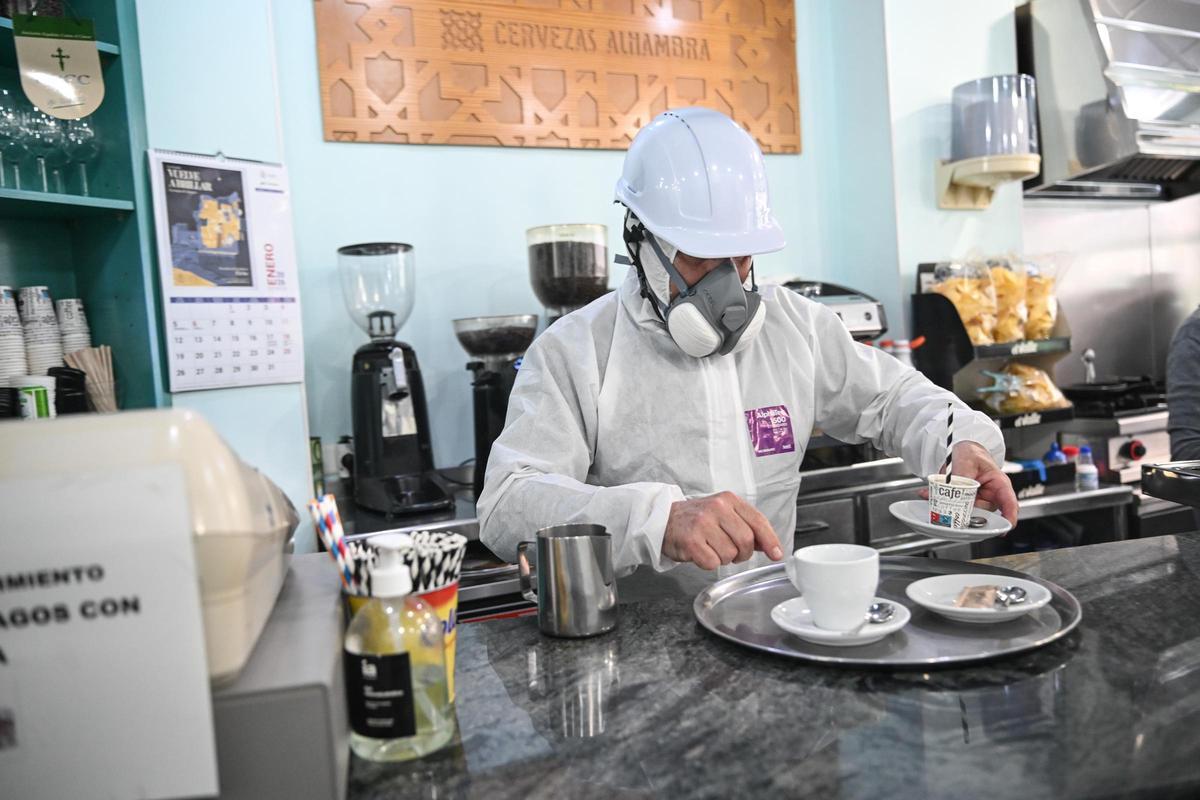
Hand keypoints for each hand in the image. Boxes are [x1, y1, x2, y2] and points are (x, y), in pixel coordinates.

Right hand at [662, 492, 783, 569]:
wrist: (663, 520)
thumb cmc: (696, 520)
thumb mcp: (723, 514)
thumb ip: (746, 526)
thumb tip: (769, 545)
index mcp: (728, 500)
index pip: (758, 521)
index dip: (770, 540)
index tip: (777, 553)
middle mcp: (717, 508)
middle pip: (746, 541)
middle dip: (743, 554)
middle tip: (732, 553)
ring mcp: (703, 524)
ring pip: (730, 554)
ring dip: (724, 558)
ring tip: (711, 549)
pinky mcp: (691, 541)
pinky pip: (712, 563)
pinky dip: (709, 563)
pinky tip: (701, 553)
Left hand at [920, 441, 1019, 524]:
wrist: (960, 451)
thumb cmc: (971, 454)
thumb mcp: (967, 462)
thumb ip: (963, 479)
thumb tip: (955, 495)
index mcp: (999, 485)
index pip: (1009, 504)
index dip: (1008, 519)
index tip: (1002, 529)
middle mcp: (989, 497)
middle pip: (981, 513)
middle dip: (965, 511)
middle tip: (952, 500)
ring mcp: (976, 502)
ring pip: (964, 512)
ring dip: (949, 505)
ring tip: (939, 490)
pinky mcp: (963, 503)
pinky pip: (950, 508)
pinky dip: (938, 502)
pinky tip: (929, 494)